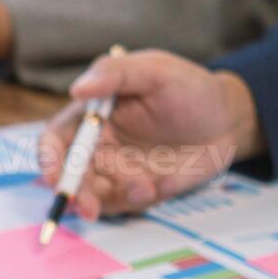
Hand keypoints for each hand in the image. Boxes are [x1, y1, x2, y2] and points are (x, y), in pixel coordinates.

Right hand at [38, 50, 265, 219]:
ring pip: (98, 197)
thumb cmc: (188, 87)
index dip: (49, 160)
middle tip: (89, 208)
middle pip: (70, 177)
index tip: (54, 177)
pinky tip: (168, 182)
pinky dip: (146, 198)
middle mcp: (98, 148)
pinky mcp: (142, 191)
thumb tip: (77, 88)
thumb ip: (115, 75)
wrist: (228, 117)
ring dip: (114, 200)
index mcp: (91, 117)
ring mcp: (119, 172)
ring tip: (147, 187)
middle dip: (74, 196)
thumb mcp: (155, 70)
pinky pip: (133, 204)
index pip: (56, 141)